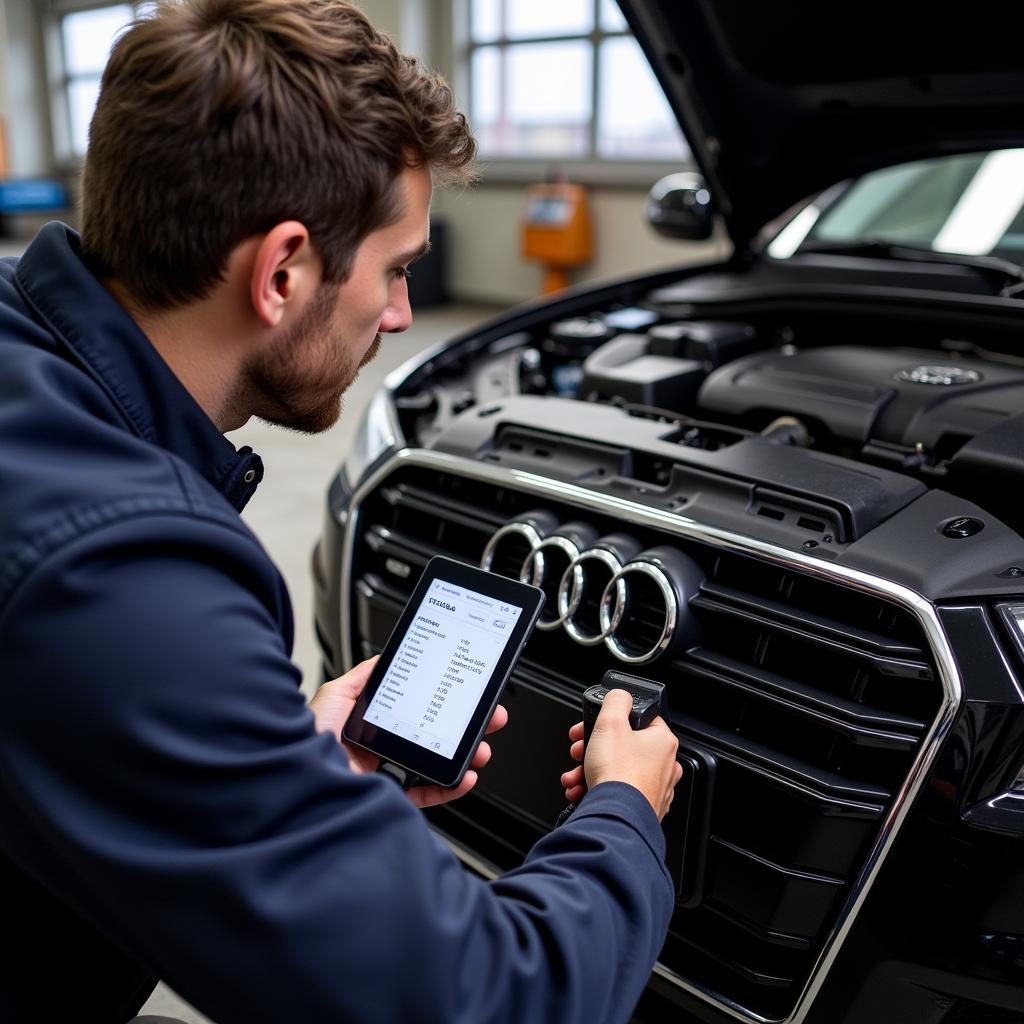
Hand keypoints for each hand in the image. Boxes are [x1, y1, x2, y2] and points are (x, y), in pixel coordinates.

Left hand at [310, 657, 508, 808]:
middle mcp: (380, 750)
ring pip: (434, 765)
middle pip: (433, 737)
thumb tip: (384, 659)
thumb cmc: (306, 738)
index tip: (464, 697)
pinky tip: (464, 777)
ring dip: (464, 757)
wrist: (297, 778)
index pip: (416, 712)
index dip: (443, 705)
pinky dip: (449, 788)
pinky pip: (425, 794)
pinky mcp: (388, 797)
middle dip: (464, 729)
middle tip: (487, 720)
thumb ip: (362, 678)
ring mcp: (385, 774)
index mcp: (369, 726)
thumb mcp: (335, 694)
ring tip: (481, 749)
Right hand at [559, 689, 681, 820]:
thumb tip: (619, 695)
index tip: (592, 725)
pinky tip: (581, 790)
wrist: (616, 817)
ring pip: (616, 771)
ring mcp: (654, 789)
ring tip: (575, 774)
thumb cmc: (618, 774)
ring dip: (588, 770)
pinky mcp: (642, 808)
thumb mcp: (610, 722)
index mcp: (663, 742)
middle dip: (593, 748)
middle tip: (580, 750)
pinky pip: (616, 793)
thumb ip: (616, 701)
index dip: (609, 720)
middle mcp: (664, 766)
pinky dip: (596, 789)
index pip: (638, 719)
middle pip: (622, 746)